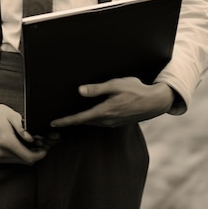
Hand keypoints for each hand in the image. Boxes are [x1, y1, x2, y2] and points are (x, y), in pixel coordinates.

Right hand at [0, 103, 49, 164]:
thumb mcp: (12, 115)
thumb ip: (23, 129)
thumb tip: (32, 140)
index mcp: (5, 141)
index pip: (28, 157)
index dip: (39, 155)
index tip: (45, 150)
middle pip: (24, 161)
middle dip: (34, 154)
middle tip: (40, 145)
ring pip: (17, 162)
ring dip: (25, 155)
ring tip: (30, 145)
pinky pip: (8, 161)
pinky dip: (16, 156)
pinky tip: (18, 146)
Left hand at [50, 77, 174, 127]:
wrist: (154, 102)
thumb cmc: (135, 90)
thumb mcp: (116, 85)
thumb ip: (97, 89)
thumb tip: (80, 91)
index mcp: (104, 111)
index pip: (80, 118)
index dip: (66, 121)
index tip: (53, 123)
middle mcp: (107, 120)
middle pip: (84, 122)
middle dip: (70, 121)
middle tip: (56, 120)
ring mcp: (112, 123)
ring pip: (91, 123)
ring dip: (80, 121)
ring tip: (68, 117)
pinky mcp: (116, 122)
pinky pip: (99, 122)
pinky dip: (89, 119)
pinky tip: (86, 114)